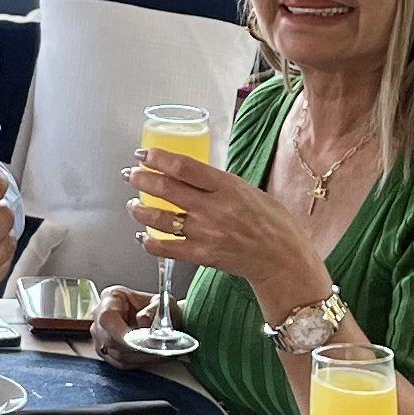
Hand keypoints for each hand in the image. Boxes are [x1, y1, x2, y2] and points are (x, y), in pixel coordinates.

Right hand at [91, 284, 157, 358]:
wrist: (161, 318)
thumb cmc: (158, 308)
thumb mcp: (162, 302)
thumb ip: (154, 309)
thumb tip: (143, 320)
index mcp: (111, 298)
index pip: (107, 317)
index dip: (119, 332)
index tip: (136, 341)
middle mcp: (100, 316)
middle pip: (109, 339)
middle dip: (134, 347)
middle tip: (155, 349)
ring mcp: (101, 336)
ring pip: (116, 353)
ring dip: (140, 356)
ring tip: (159, 353)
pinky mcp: (107, 352)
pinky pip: (120, 363)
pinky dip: (138, 362)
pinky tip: (153, 357)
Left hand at [129, 146, 328, 306]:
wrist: (283, 260)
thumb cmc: (272, 223)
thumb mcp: (249, 191)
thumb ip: (220, 184)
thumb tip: (191, 176)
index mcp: (228, 187)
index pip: (184, 167)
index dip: (158, 158)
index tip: (144, 154)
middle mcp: (214, 209)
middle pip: (167, 189)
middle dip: (141, 179)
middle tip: (130, 175)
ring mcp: (206, 233)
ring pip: (161, 219)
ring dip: (140, 210)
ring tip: (132, 204)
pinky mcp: (203, 256)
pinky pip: (167, 249)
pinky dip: (149, 242)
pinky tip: (142, 237)